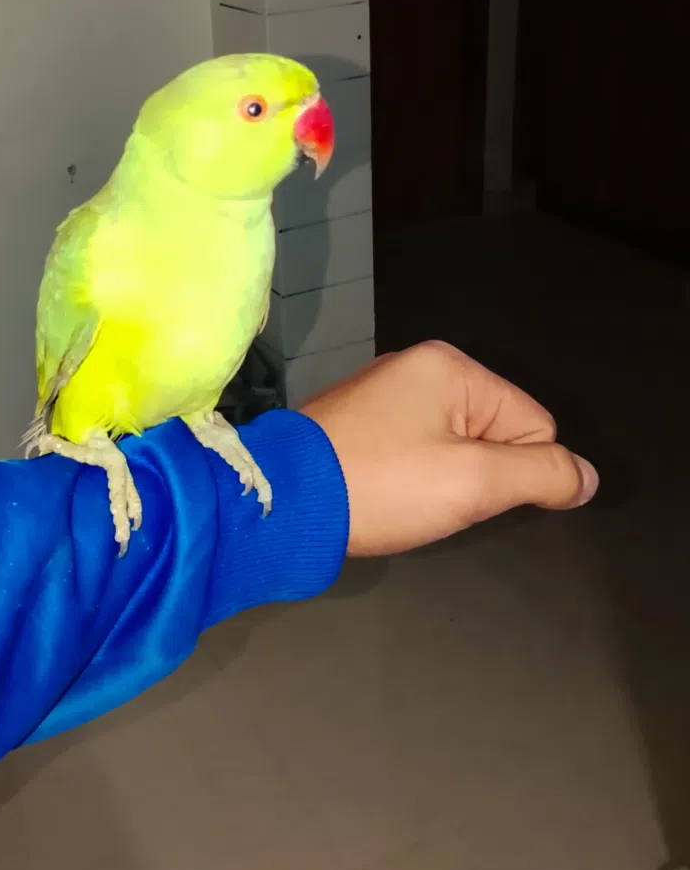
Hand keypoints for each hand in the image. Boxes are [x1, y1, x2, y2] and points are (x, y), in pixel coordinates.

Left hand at [298, 340, 598, 556]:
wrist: (283, 502)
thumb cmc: (381, 485)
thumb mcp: (473, 483)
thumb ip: (541, 474)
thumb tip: (585, 476)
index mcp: (449, 366)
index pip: (533, 423)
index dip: (514, 470)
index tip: (464, 488)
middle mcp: (416, 368)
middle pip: (492, 433)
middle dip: (475, 475)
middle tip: (430, 495)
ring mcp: (382, 394)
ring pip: (453, 448)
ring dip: (440, 481)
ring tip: (403, 497)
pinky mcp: (357, 424)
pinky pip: (413, 452)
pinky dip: (407, 479)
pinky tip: (383, 494)